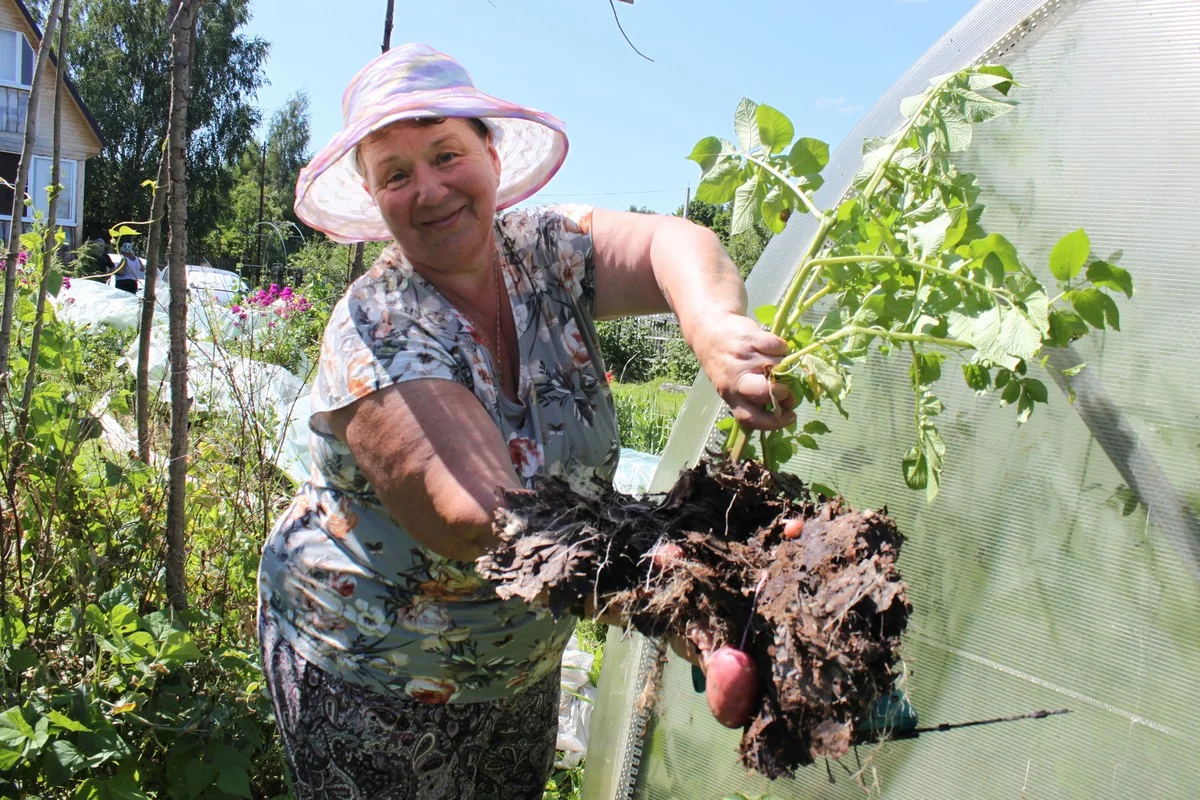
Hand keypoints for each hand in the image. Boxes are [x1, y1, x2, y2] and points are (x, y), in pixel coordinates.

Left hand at [690, 312, 795, 430]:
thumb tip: (785, 406)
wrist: (707, 331)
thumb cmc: (723, 364)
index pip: (751, 418)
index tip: (790, 417)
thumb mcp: (730, 385)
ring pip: (777, 367)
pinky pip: (778, 346)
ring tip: (774, 363)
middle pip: (764, 391)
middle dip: (782, 392)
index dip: (774, 422)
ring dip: (783, 366)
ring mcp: (744, 358)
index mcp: (730, 395)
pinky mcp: (751, 338)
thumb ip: (752, 397)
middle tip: (785, 389)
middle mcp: (736, 378)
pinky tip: (771, 348)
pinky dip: (781, 348)